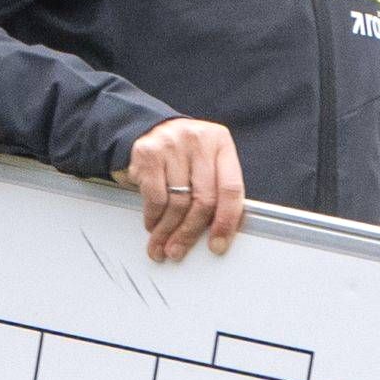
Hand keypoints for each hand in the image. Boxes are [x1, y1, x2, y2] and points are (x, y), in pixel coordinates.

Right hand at [125, 118, 246, 261]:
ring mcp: (172, 144)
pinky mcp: (148, 153)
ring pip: (177, 203)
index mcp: (221, 143)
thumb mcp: (207, 162)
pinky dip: (153, 218)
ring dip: (168, 231)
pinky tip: (153, 226)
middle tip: (180, 250)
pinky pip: (155, 198)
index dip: (226, 222)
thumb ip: (217, 189)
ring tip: (164, 245)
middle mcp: (199, 140)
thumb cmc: (185, 153)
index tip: (217, 245)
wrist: (150, 128)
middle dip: (190, 233)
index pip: (231, 189)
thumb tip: (220, 234)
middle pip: (203, 200)